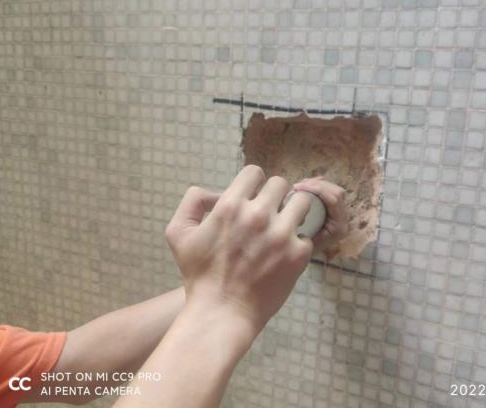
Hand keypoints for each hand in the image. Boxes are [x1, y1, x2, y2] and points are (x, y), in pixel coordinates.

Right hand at [165, 165, 313, 338]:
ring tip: (284, 227)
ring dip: (293, 212)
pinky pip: (306, 236)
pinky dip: (297, 244)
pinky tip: (285, 254)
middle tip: (270, 213)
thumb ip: (193, 201)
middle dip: (275, 197)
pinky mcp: (297, 254)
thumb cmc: (198, 275)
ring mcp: (280, 234)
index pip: (255, 172)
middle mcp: (258, 215)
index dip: (253, 184)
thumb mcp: (178, 233)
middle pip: (281, 184)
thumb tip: (217, 193)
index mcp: (230, 205)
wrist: (221, 313)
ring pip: (302, 203)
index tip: (253, 198)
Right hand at [292, 176, 348, 255]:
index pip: (333, 200)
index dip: (316, 189)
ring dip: (318, 184)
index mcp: (338, 227)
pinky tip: (305, 186)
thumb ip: (297, 221)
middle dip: (317, 184)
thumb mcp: (298, 237)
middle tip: (298, 185)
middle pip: (337, 192)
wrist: (303, 261)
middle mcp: (344, 220)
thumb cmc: (299, 251)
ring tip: (300, 186)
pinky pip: (330, 194)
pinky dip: (318, 187)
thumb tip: (294, 195)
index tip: (297, 188)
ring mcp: (341, 215)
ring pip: (334, 190)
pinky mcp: (335, 212)